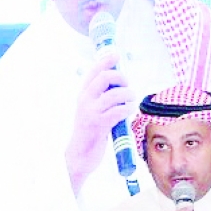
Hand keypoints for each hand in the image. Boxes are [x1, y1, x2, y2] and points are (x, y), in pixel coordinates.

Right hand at [65, 47, 135, 194]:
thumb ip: (102, 99)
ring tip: (130, 100)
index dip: (105, 60)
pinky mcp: (99, 125)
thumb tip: (119, 86)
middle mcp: (85, 100)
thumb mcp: (92, 112)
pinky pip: (118, 111)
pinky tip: (129, 111)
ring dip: (128, 94)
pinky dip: (127, 108)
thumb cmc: (90, 134)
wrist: (79, 156)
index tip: (115, 54)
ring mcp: (91, 112)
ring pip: (114, 94)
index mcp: (83, 95)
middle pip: (105, 77)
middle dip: (121, 78)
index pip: (93, 71)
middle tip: (127, 86)